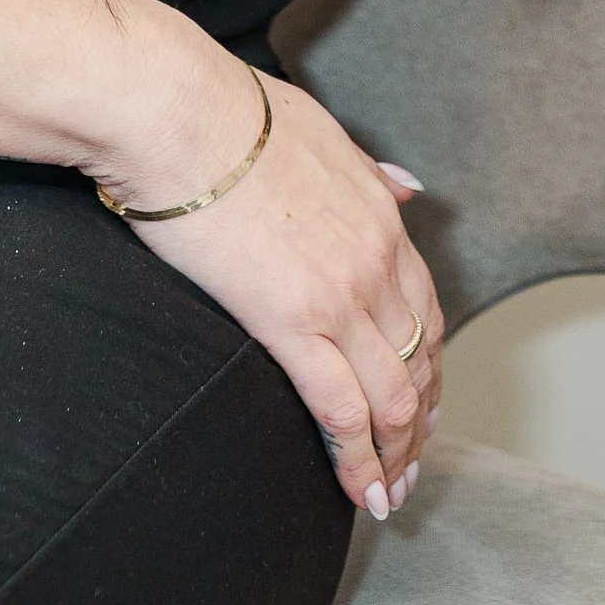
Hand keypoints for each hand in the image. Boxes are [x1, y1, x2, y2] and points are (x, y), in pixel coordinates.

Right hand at [96, 45, 440, 513]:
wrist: (177, 111)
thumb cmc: (227, 109)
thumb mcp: (320, 128)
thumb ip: (369, 169)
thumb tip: (410, 188)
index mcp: (380, 214)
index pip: (425, 308)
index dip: (427, 365)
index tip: (422, 401)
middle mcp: (375, 260)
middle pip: (418, 363)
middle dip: (418, 424)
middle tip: (409, 464)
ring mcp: (339, 296)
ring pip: (392, 399)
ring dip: (396, 456)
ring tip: (387, 494)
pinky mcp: (292, 323)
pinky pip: (343, 411)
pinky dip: (359, 462)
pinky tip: (360, 493)